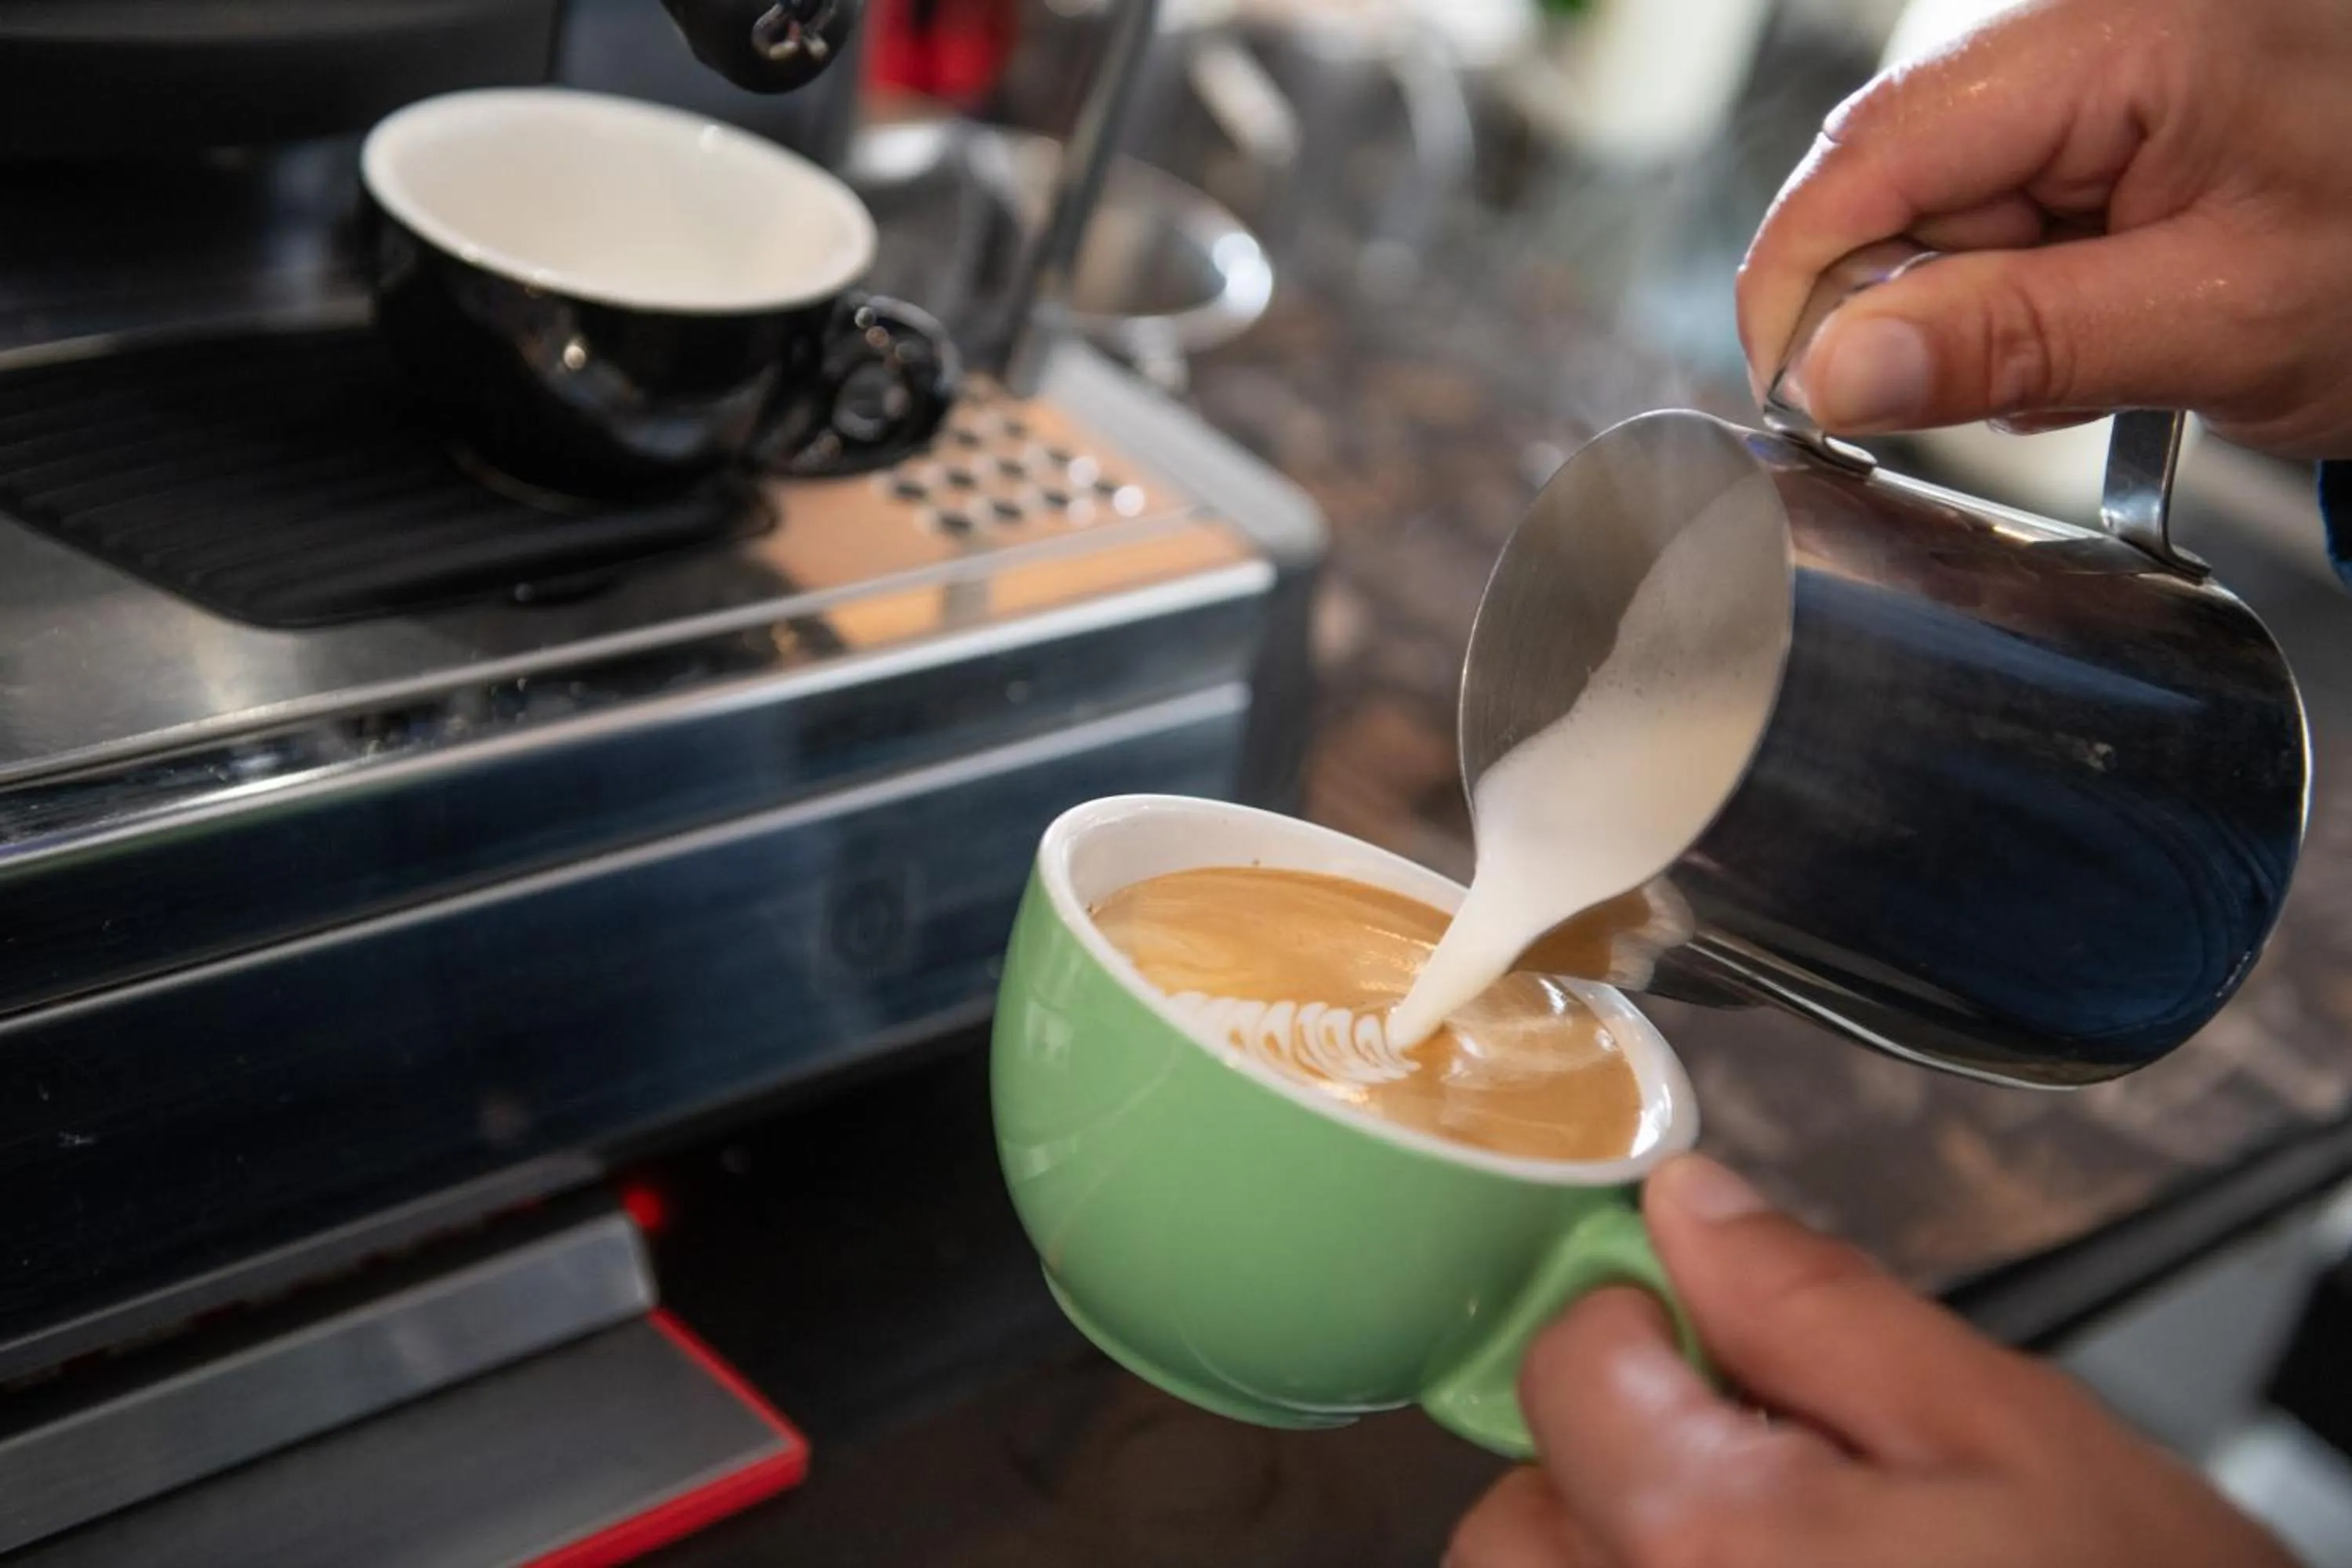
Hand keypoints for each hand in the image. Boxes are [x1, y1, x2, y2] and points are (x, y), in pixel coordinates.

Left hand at [1447, 1154, 2295, 1567]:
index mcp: (1709, 1546)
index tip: (1714, 1341)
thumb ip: (1819, 1308)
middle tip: (1757, 1470)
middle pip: (1526, 1516)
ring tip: (1783, 1554)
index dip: (1643, 1324)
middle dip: (1613, 1465)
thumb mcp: (2008, 1433)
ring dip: (1626, 1552)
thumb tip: (1689, 1208)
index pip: (1566, 1368)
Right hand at [1738, 0, 2351, 456]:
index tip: (1807, 409)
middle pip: (1878, 185)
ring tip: (2100, 345)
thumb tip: (1834, 376)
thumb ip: (2013, 342)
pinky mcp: (2086, 115)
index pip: (1863, 155)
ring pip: (1922, 213)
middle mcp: (2071, 28)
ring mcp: (2076, 69)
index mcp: (2107, 36)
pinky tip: (2100, 313)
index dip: (1800, 292)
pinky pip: (1984, 214)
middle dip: (1908, 310)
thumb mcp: (2217, 318)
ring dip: (1972, 310)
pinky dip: (2016, 291)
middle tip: (2015, 389)